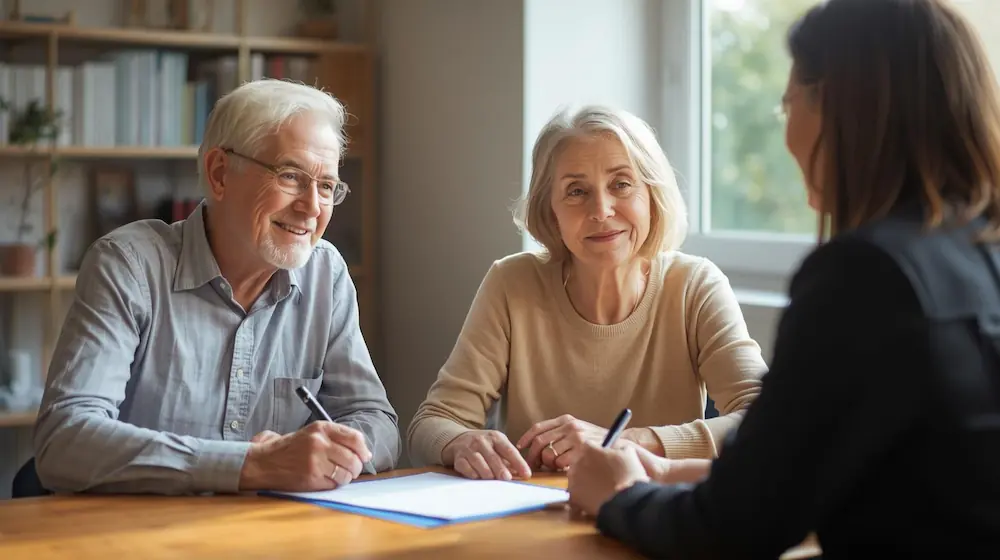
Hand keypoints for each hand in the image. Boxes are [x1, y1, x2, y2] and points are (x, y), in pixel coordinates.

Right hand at [239, 421, 371, 491]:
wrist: (263, 462)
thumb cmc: (290, 448)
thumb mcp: (311, 433)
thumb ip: (336, 438)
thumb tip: (363, 452)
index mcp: (321, 428)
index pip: (355, 438)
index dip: (363, 450)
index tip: (364, 456)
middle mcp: (319, 442)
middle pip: (354, 458)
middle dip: (356, 467)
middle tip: (351, 470)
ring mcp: (315, 460)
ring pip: (346, 473)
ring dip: (346, 477)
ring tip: (337, 475)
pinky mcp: (311, 477)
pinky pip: (334, 483)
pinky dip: (334, 484)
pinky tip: (325, 480)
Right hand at [442, 430, 531, 480]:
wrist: (458, 439)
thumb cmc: (484, 445)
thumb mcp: (497, 445)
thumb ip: (509, 459)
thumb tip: (523, 473)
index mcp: (495, 437)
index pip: (509, 450)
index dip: (519, 463)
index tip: (527, 474)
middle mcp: (481, 441)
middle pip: (493, 457)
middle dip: (500, 468)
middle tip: (507, 478)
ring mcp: (469, 448)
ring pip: (478, 461)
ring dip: (486, 472)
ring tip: (492, 480)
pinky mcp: (458, 457)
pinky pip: (464, 466)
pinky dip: (471, 472)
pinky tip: (477, 477)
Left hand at [517, 414, 620, 470]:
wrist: (621, 446)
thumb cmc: (598, 443)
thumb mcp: (579, 432)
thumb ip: (561, 435)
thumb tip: (538, 449)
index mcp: (567, 420)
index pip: (539, 427)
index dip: (526, 438)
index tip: (520, 447)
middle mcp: (570, 426)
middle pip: (540, 442)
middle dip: (533, 456)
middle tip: (532, 466)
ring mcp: (576, 438)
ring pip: (549, 454)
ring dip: (549, 464)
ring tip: (555, 468)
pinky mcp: (581, 450)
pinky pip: (561, 463)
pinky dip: (560, 469)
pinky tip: (567, 469)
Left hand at [566, 443, 649, 517]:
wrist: (627, 500)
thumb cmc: (629, 474)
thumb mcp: (629, 454)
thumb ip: (619, 449)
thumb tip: (619, 450)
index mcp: (588, 449)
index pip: (587, 446)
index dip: (596, 453)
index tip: (603, 459)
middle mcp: (577, 462)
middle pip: (579, 462)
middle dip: (588, 466)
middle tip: (601, 474)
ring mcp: (573, 480)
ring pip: (576, 477)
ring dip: (584, 480)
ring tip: (599, 488)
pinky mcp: (573, 496)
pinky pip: (576, 493)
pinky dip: (583, 495)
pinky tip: (595, 498)